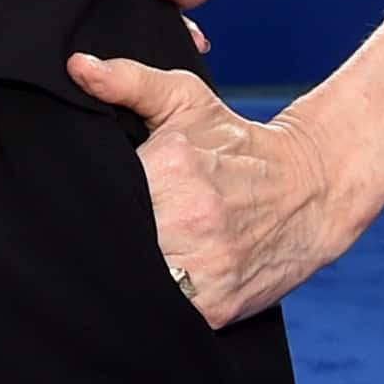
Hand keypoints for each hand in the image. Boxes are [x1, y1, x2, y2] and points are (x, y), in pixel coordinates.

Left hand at [66, 56, 345, 327]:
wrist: (310, 191)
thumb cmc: (236, 142)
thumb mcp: (186, 100)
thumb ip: (128, 81)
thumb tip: (77, 68)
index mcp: (171, 167)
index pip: (98, 193)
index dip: (83, 200)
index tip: (73, 201)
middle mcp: (189, 220)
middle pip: (113, 239)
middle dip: (100, 237)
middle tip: (89, 232)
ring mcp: (205, 269)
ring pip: (133, 282)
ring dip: (120, 273)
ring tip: (119, 258)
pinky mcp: (215, 309)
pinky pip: (163, 316)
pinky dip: (149, 306)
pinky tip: (146, 286)